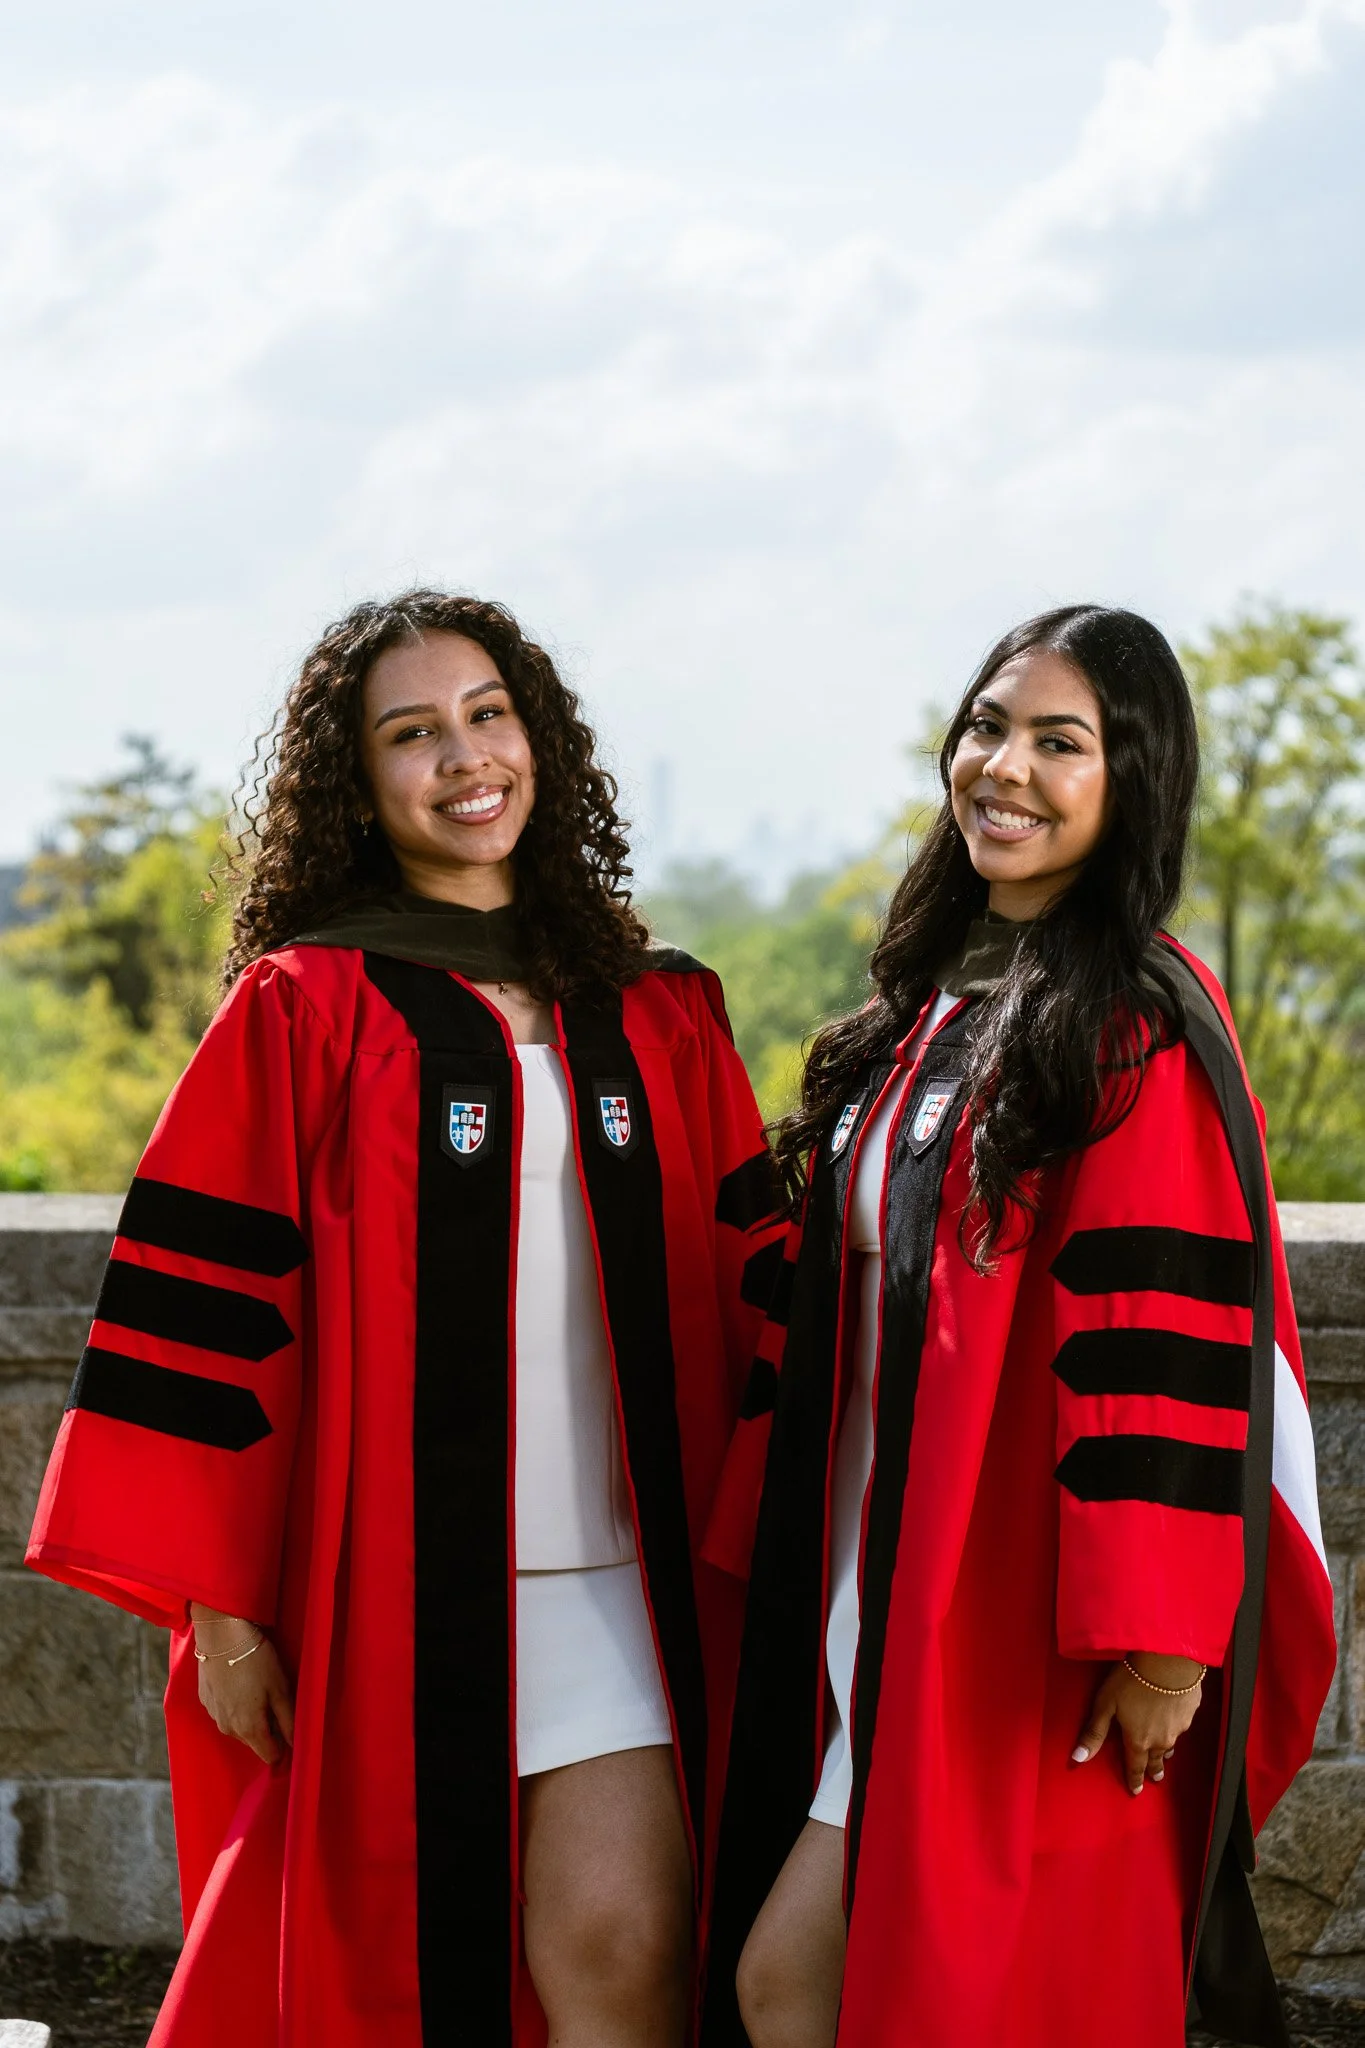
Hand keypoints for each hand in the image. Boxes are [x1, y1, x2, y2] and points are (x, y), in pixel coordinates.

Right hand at [191, 1604, 294, 1765]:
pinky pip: (225, 1712)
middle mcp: (228, 1729)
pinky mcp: (205, 1700)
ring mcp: (214, 1716)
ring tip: (257, 1687)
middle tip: (275, 1699)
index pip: (270, 1756)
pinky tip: (240, 1682)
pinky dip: (235, 1704)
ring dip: (251, 1716)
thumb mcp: (281, 1689)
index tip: (289, 1725)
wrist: (221, 1635)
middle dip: (268, 1728)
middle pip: (255, 1742)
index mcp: (249, 1729)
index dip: (283, 1745)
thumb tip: (296, 1744)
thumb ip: (289, 1721)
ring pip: (239, 1727)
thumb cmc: (256, 1660)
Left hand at [1071, 1654, 1203, 1794]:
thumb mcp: (1105, 1704)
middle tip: (1155, 1779)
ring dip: (1166, 1751)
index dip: (1134, 1779)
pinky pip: (1181, 1726)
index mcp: (1138, 1740)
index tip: (1135, 1790)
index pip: (1135, 1766)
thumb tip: (1077, 1758)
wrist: (1168, 1661)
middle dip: (1154, 1770)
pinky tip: (1175, 1722)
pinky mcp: (1190, 1712)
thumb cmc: (1132, 1680)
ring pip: (1171, 1744)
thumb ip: (1094, 1732)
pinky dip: (1176, 1728)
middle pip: (1156, 1760)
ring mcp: (1178, 1727)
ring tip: (1166, 1756)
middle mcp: (1160, 1739)